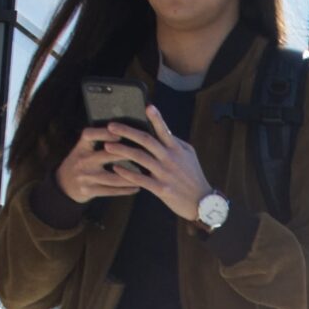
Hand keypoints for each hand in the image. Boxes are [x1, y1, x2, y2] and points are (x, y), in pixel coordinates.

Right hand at [54, 125, 144, 205]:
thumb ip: (97, 142)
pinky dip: (126, 189)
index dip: (103, 133)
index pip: (89, 135)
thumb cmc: (81, 162)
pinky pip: (111, 191)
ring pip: (113, 177)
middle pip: (106, 156)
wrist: (63, 184)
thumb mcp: (83, 150)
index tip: (120, 133)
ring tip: (146, 174)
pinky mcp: (88, 191)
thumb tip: (125, 131)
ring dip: (131, 176)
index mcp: (81, 147)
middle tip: (145, 153)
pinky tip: (137, 187)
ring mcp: (85, 177)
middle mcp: (82, 161)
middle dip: (126, 154)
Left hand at [101, 107, 212, 223]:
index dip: (156, 118)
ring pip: (140, 158)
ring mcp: (165, 174)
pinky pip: (140, 179)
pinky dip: (127, 173)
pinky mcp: (161, 189)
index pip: (164, 130)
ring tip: (107, 145)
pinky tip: (116, 168)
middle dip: (127, 131)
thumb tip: (162, 130)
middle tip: (111, 125)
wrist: (202, 202)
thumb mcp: (189, 155)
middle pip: (146, 141)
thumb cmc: (194, 176)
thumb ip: (175, 142)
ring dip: (122, 150)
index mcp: (177, 149)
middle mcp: (170, 159)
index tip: (148, 106)